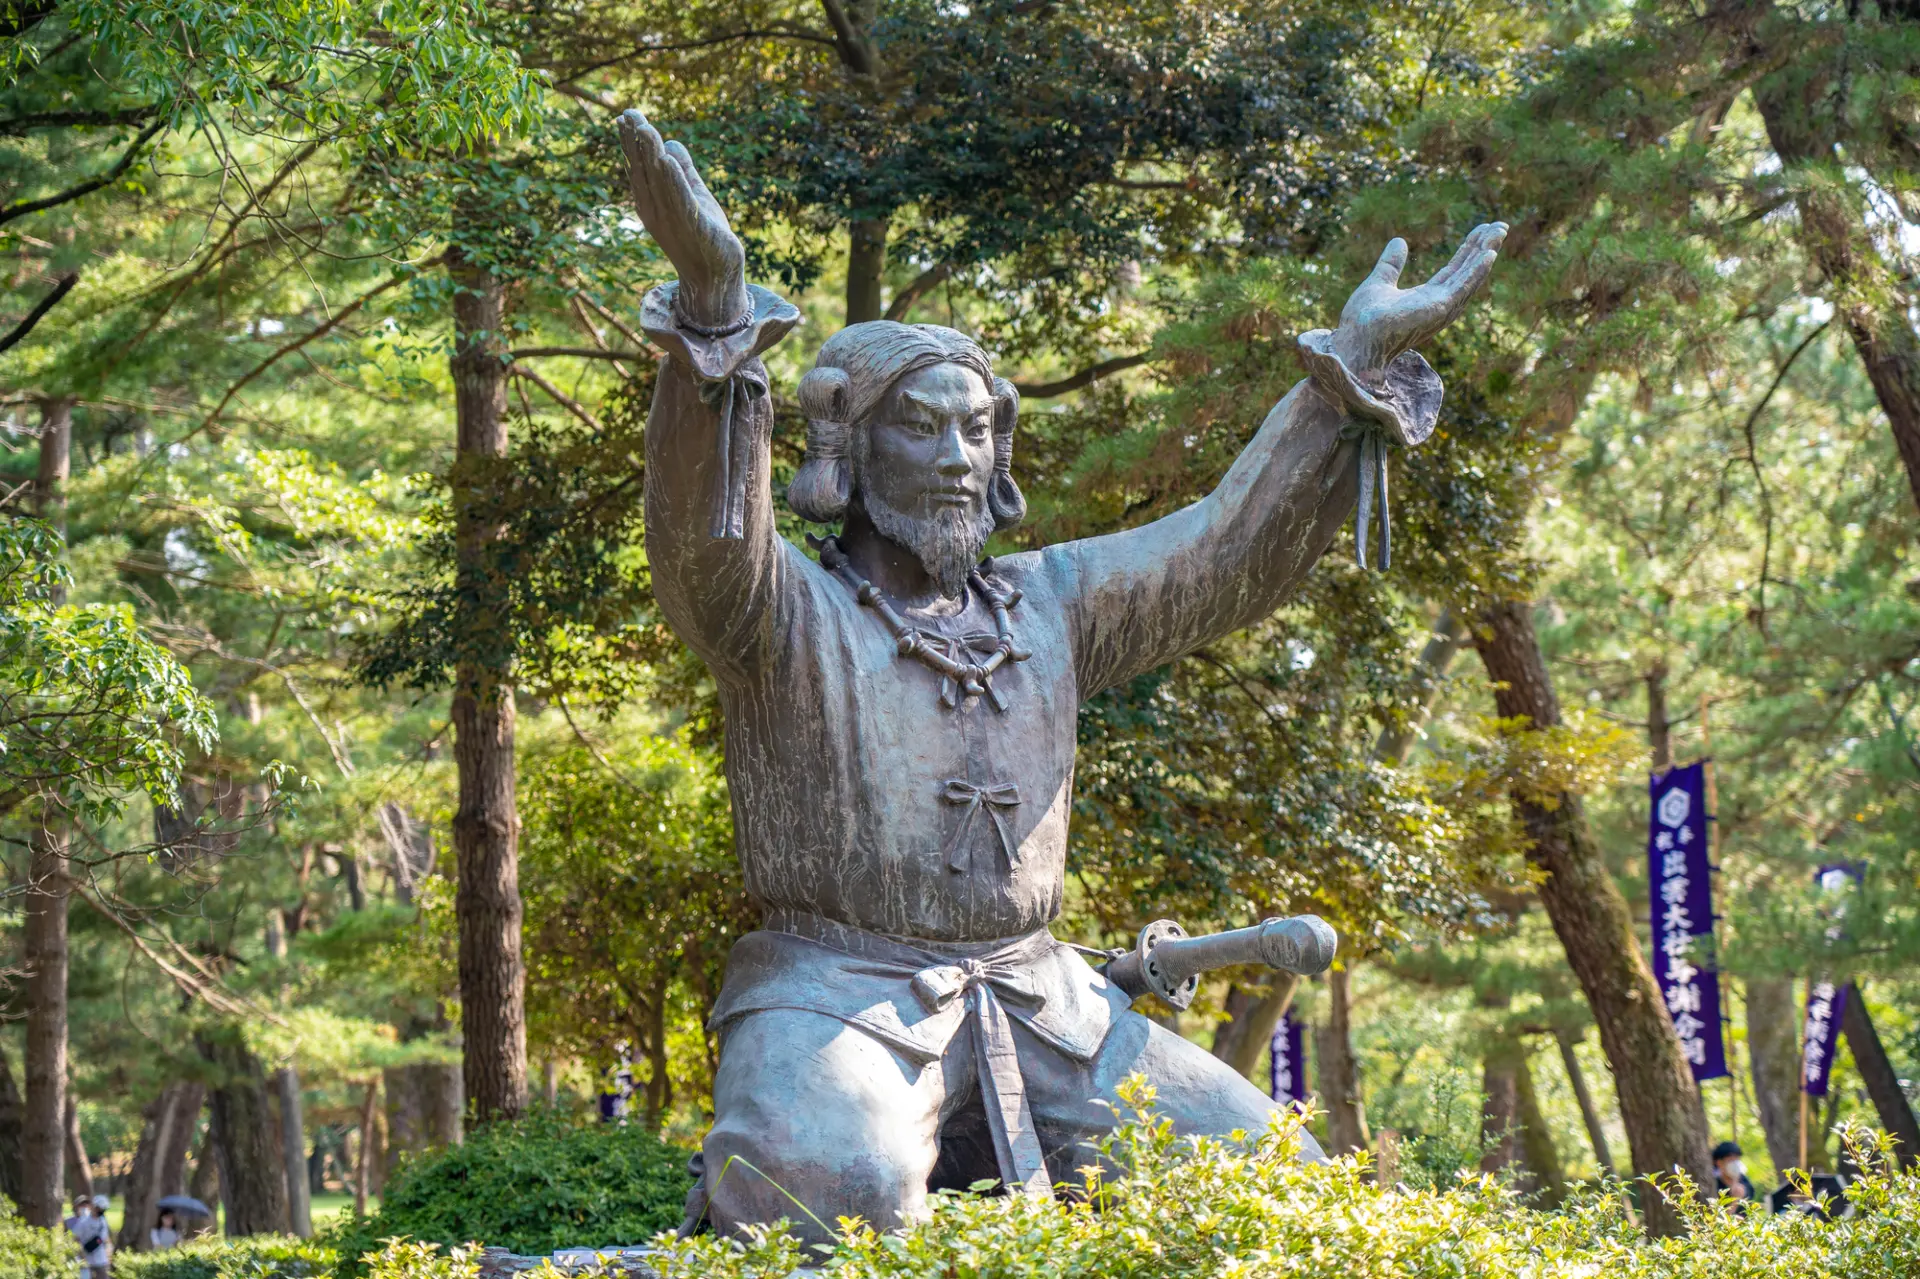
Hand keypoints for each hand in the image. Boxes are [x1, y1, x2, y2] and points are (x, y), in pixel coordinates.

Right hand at [618, 109, 748, 326]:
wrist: (715, 280)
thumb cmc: (703, 238)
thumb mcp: (693, 198)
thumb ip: (684, 173)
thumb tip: (672, 143)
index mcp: (653, 202)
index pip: (640, 166)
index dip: (632, 142)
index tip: (625, 116)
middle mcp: (657, 210)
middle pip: (645, 170)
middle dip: (637, 142)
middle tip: (628, 114)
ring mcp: (673, 220)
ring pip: (660, 181)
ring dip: (652, 154)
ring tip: (645, 128)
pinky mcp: (695, 227)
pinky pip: (682, 200)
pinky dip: (674, 180)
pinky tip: (667, 161)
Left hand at [1330, 223, 1506, 374]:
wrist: (1354, 341)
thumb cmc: (1362, 322)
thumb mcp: (1379, 283)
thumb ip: (1391, 264)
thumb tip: (1399, 240)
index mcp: (1426, 299)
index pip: (1454, 271)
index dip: (1469, 250)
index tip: (1482, 230)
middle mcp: (1439, 305)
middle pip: (1468, 272)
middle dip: (1484, 248)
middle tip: (1501, 226)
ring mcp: (1440, 309)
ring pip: (1470, 277)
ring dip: (1486, 254)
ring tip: (1500, 232)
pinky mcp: (1438, 310)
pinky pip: (1462, 287)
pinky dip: (1476, 271)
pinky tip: (1489, 254)